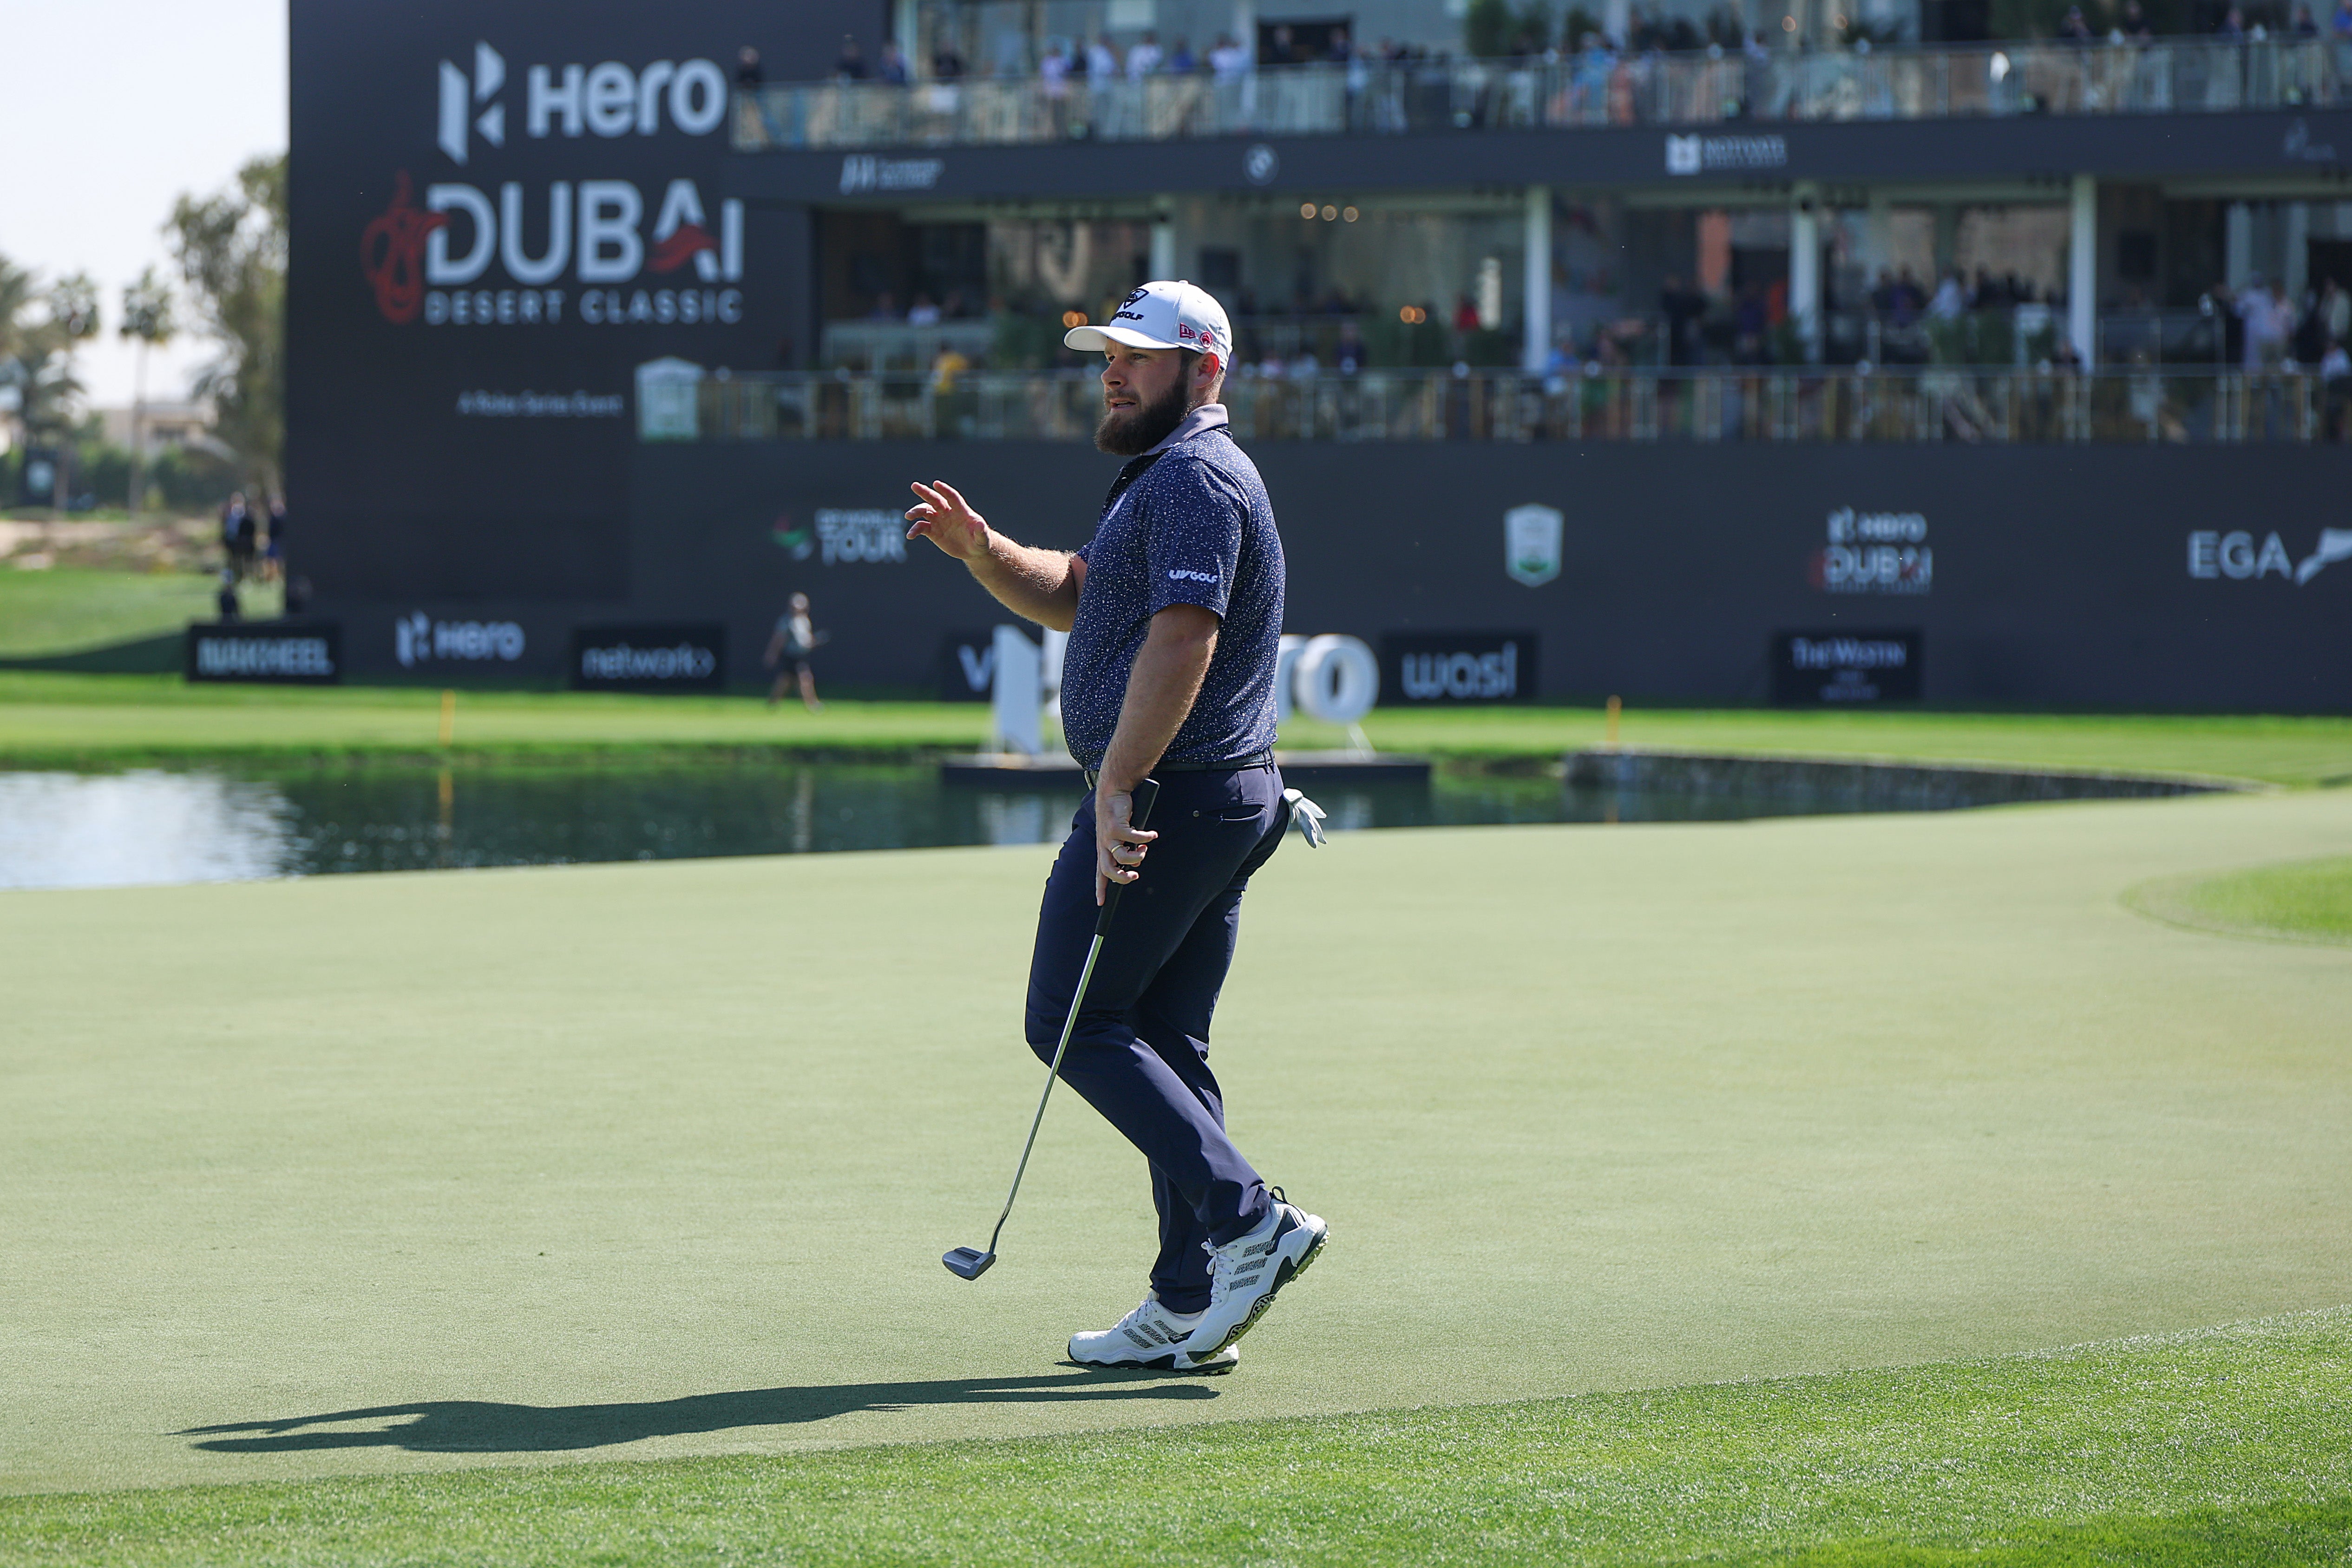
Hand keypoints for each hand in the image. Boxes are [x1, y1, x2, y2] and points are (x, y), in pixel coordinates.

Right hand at [904, 480, 989, 562]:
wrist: (973, 550)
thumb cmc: (980, 541)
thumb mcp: (983, 539)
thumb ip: (981, 532)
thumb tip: (980, 525)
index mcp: (961, 511)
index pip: (952, 497)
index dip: (945, 490)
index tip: (936, 484)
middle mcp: (948, 513)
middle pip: (935, 499)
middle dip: (925, 492)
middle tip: (914, 486)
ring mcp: (939, 521)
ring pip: (925, 511)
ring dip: (916, 511)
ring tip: (908, 516)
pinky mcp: (933, 532)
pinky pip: (922, 528)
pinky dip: (915, 530)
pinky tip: (910, 535)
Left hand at [1093, 784, 1158, 906]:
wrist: (1111, 793)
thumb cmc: (1116, 816)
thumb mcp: (1119, 837)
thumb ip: (1126, 851)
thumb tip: (1135, 864)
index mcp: (1103, 849)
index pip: (1099, 873)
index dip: (1100, 889)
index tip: (1101, 902)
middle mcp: (1104, 845)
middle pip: (1108, 871)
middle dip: (1123, 878)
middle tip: (1135, 875)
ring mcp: (1109, 836)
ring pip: (1123, 857)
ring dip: (1138, 856)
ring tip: (1144, 848)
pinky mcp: (1117, 827)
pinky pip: (1134, 838)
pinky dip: (1146, 837)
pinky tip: (1151, 834)